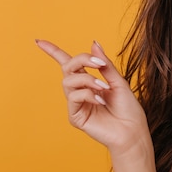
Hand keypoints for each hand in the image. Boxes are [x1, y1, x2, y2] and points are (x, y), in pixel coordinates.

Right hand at [36, 39, 151, 160]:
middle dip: (82, 60)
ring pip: (69, 81)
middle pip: (68, 67)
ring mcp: (76, 104)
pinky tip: (101, 101)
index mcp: (89, 81)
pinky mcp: (76, 116)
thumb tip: (94, 43)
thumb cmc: (128, 108)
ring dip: (88, 80)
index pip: (68, 63)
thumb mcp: (118, 81)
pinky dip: (88, 94)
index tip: (39, 41)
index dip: (53, 52)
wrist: (132, 131)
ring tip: (104, 88)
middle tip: (99, 64)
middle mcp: (80, 91)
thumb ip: (105, 65)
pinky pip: (74, 97)